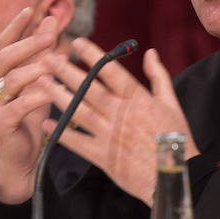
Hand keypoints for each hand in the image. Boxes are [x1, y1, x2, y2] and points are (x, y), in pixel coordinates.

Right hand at [0, 8, 63, 203]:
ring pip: (11, 80)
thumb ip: (42, 52)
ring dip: (35, 68)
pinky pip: (19, 106)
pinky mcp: (0, 123)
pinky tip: (54, 91)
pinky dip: (37, 97)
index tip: (31, 9)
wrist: (21, 156)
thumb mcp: (37, 81)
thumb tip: (52, 20)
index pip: (3, 43)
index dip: (15, 26)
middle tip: (50, 34)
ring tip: (57, 61)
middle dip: (27, 43)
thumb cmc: (29, 115)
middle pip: (4, 57)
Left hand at [35, 38, 197, 205]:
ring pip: (80, 112)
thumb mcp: (172, 103)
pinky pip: (78, 143)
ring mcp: (111, 136)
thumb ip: (159, 76)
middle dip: (67, 72)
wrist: (176, 176)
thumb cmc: (177, 139)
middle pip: (90, 89)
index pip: (112, 72)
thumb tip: (150, 52)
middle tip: (49, 58)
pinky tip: (47, 124)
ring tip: (42, 83)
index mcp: (138, 100)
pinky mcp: (104, 157)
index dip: (94, 56)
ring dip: (59, 97)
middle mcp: (121, 115)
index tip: (78, 42)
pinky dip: (62, 134)